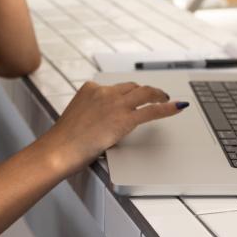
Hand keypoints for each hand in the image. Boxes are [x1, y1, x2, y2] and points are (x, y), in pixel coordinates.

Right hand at [40, 81, 187, 174]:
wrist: (59, 149)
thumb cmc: (64, 140)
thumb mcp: (76, 118)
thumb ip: (90, 114)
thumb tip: (100, 122)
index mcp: (89, 89)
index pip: (114, 87)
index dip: (126, 93)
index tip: (133, 96)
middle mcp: (104, 92)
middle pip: (131, 87)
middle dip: (144, 92)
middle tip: (155, 96)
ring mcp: (115, 104)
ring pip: (144, 93)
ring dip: (158, 95)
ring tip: (165, 99)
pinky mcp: (124, 119)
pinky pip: (151, 110)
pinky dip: (167, 108)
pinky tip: (177, 107)